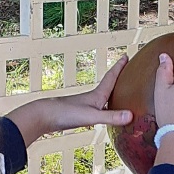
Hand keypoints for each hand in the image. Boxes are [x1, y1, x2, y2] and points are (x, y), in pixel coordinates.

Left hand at [3, 57, 132, 146]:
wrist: (42, 117)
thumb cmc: (65, 114)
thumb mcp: (91, 117)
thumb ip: (111, 117)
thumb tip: (130, 116)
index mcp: (96, 95)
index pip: (111, 77)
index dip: (119, 67)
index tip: (126, 55)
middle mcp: (91, 98)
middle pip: (108, 85)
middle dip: (117, 77)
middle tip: (125, 68)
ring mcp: (84, 106)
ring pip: (102, 97)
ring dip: (110, 92)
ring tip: (118, 92)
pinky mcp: (78, 114)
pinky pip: (96, 109)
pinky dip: (103, 108)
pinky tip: (102, 114)